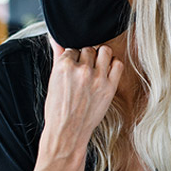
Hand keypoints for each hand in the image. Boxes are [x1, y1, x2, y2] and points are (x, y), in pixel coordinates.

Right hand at [40, 37, 123, 163]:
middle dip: (86, 57)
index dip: (74, 57)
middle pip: (88, 49)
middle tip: (85, 70)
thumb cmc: (58, 109)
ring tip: (96, 69)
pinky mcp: (110, 87)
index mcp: (64, 66)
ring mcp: (97, 78)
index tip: (74, 66)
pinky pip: (118, 63)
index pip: (73, 48)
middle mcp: (81, 69)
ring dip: (100, 57)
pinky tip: (106, 73)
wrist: (67, 132)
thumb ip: (58, 55)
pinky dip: (113, 65)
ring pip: (104, 51)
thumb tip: (55, 37)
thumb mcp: (53, 80)